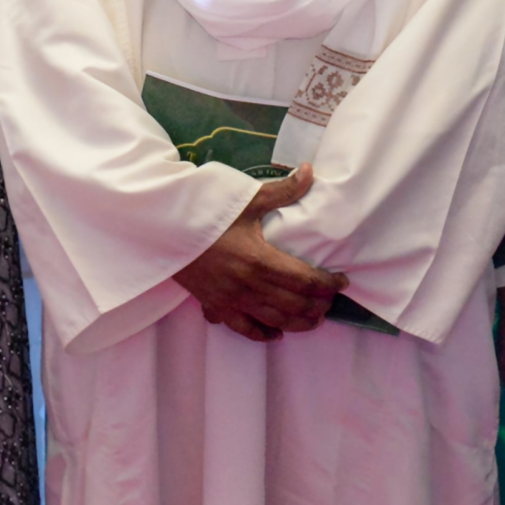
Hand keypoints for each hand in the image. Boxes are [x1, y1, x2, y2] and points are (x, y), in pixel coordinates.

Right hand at [171, 167, 346, 341]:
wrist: (163, 227)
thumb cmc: (206, 211)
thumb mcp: (246, 199)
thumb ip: (283, 190)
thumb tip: (310, 171)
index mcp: (259, 260)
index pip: (306, 280)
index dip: (328, 284)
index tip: (341, 281)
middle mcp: (248, 285)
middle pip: (295, 305)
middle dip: (319, 305)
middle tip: (330, 300)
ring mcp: (231, 299)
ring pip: (275, 321)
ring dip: (299, 323)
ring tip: (314, 319)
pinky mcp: (215, 305)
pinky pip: (244, 328)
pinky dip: (263, 334)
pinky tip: (276, 333)